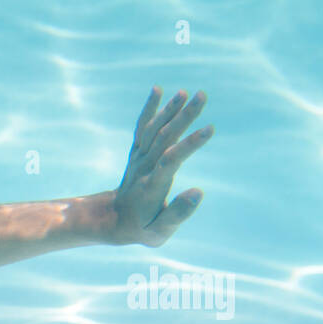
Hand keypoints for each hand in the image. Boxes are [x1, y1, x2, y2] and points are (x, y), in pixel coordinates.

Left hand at [109, 87, 213, 246]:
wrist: (112, 220)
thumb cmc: (141, 228)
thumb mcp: (158, 233)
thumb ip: (178, 214)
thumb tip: (198, 192)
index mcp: (152, 186)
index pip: (171, 160)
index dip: (189, 144)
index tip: (209, 129)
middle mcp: (144, 168)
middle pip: (164, 138)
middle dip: (183, 117)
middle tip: (202, 95)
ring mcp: (139, 158)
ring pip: (154, 130)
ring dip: (169, 110)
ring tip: (186, 92)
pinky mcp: (137, 153)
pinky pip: (142, 128)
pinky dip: (149, 110)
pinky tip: (158, 90)